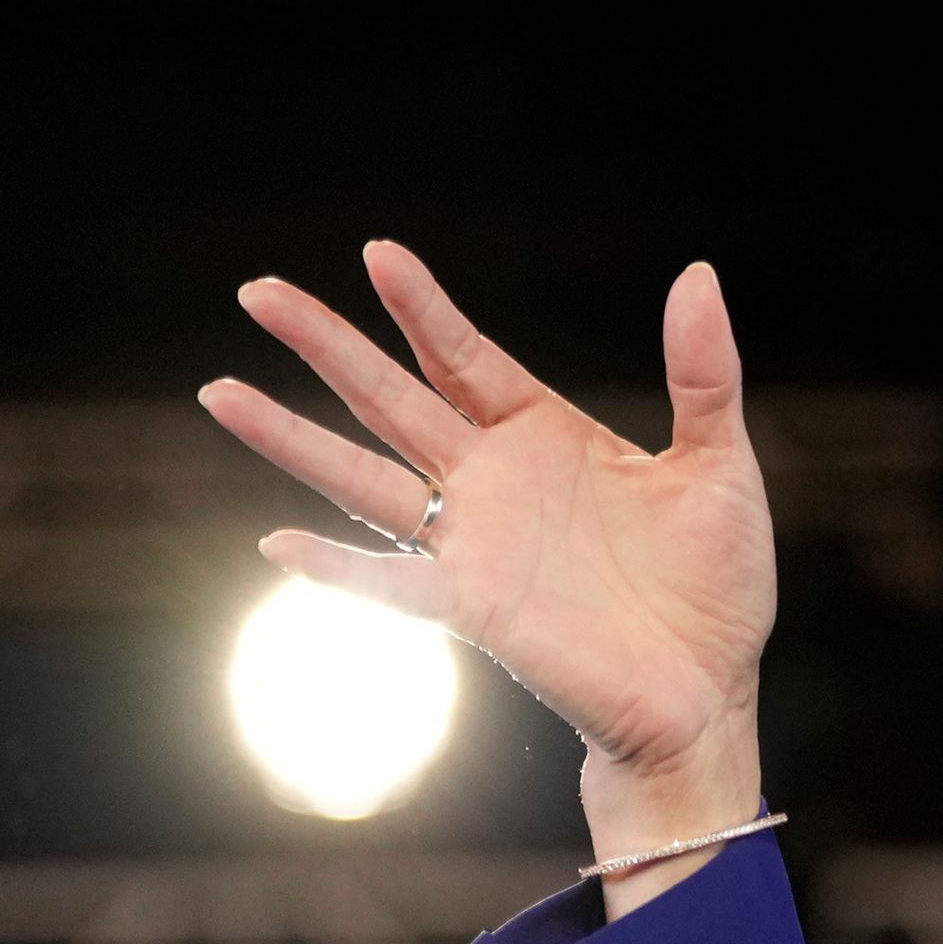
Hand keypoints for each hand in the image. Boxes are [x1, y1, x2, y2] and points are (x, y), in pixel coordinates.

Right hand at [204, 243, 778, 910]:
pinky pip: (392, 584)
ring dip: (292, 439)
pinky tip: (279, 545)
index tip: (377, 253)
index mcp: (548, 436)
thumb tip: (698, 274)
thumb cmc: (718, 584)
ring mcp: (476, 543)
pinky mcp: (476, 607)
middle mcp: (495, 481)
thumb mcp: (720, 465)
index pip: (466, 356)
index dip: (422, 307)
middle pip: (392, 397)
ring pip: (365, 477)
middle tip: (258, 291)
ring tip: (220, 391)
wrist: (712, 689)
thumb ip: (703, 373)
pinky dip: (338, 569)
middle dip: (327, 345)